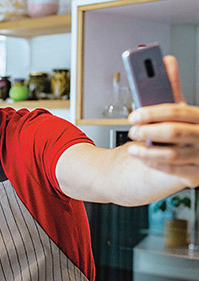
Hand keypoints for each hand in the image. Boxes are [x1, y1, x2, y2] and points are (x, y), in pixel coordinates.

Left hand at [127, 56, 198, 187]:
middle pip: (174, 132)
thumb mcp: (179, 109)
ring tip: (132, 148)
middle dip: (148, 132)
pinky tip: (143, 159)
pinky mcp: (196, 175)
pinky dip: (154, 164)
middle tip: (132, 131)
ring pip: (172, 155)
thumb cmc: (182, 128)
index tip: (134, 115)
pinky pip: (173, 171)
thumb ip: (170, 87)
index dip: (152, 113)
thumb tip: (165, 60)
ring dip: (147, 151)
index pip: (177, 111)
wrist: (193, 156)